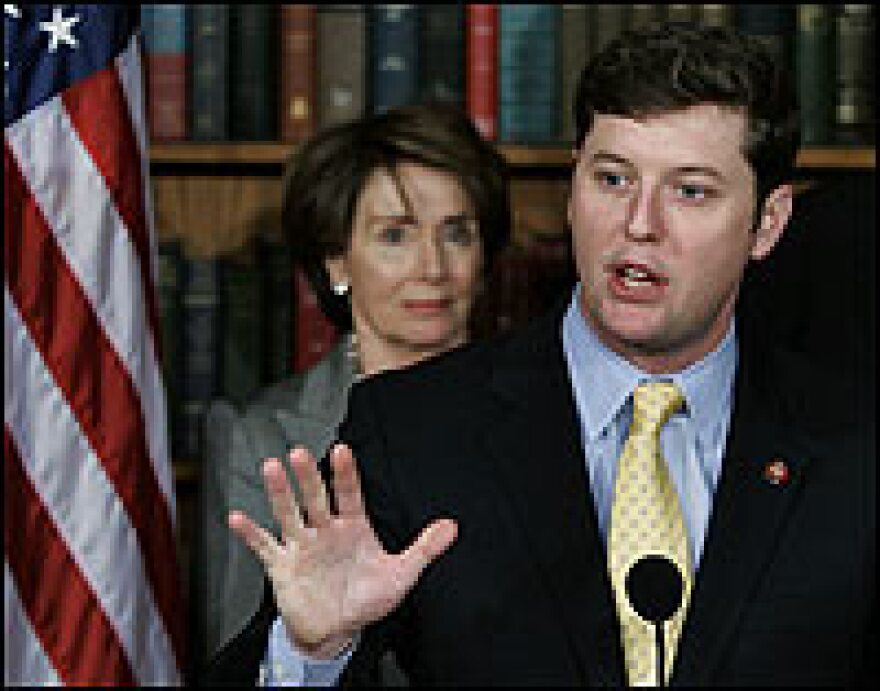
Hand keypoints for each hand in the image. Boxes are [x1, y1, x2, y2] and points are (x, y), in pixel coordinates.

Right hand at [228, 444, 457, 658]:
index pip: (350, 493)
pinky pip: (264, 546)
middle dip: (308, 477)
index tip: (342, 450)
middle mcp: (325, 530)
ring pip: (289, 514)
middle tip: (298, 453)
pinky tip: (237, 518)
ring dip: (280, 493)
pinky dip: (250, 534)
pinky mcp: (283, 566)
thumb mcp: (401, 574)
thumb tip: (452, 527)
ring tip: (271, 468)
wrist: (337, 630)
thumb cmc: (367, 598)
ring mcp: (303, 546)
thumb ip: (424, 548)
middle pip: (315, 498)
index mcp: (353, 527)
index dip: (346, 473)